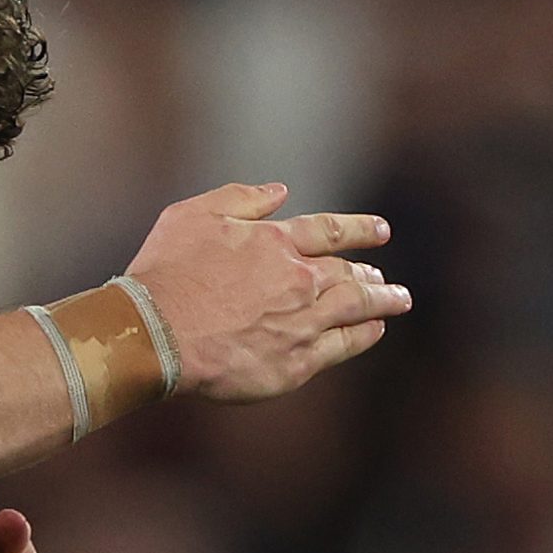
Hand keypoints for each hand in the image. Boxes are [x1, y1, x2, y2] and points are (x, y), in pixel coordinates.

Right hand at [125, 184, 409, 401]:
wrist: (154, 333)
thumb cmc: (165, 273)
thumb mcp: (191, 216)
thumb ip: (239, 198)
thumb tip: (279, 190)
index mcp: (275, 242)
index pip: (329, 232)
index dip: (358, 229)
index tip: (380, 231)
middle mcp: (297, 280)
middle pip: (346, 273)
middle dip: (369, 272)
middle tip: (382, 276)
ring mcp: (301, 322)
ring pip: (355, 307)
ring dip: (382, 300)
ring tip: (398, 299)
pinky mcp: (295, 362)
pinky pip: (342, 345)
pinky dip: (363, 334)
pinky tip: (374, 329)